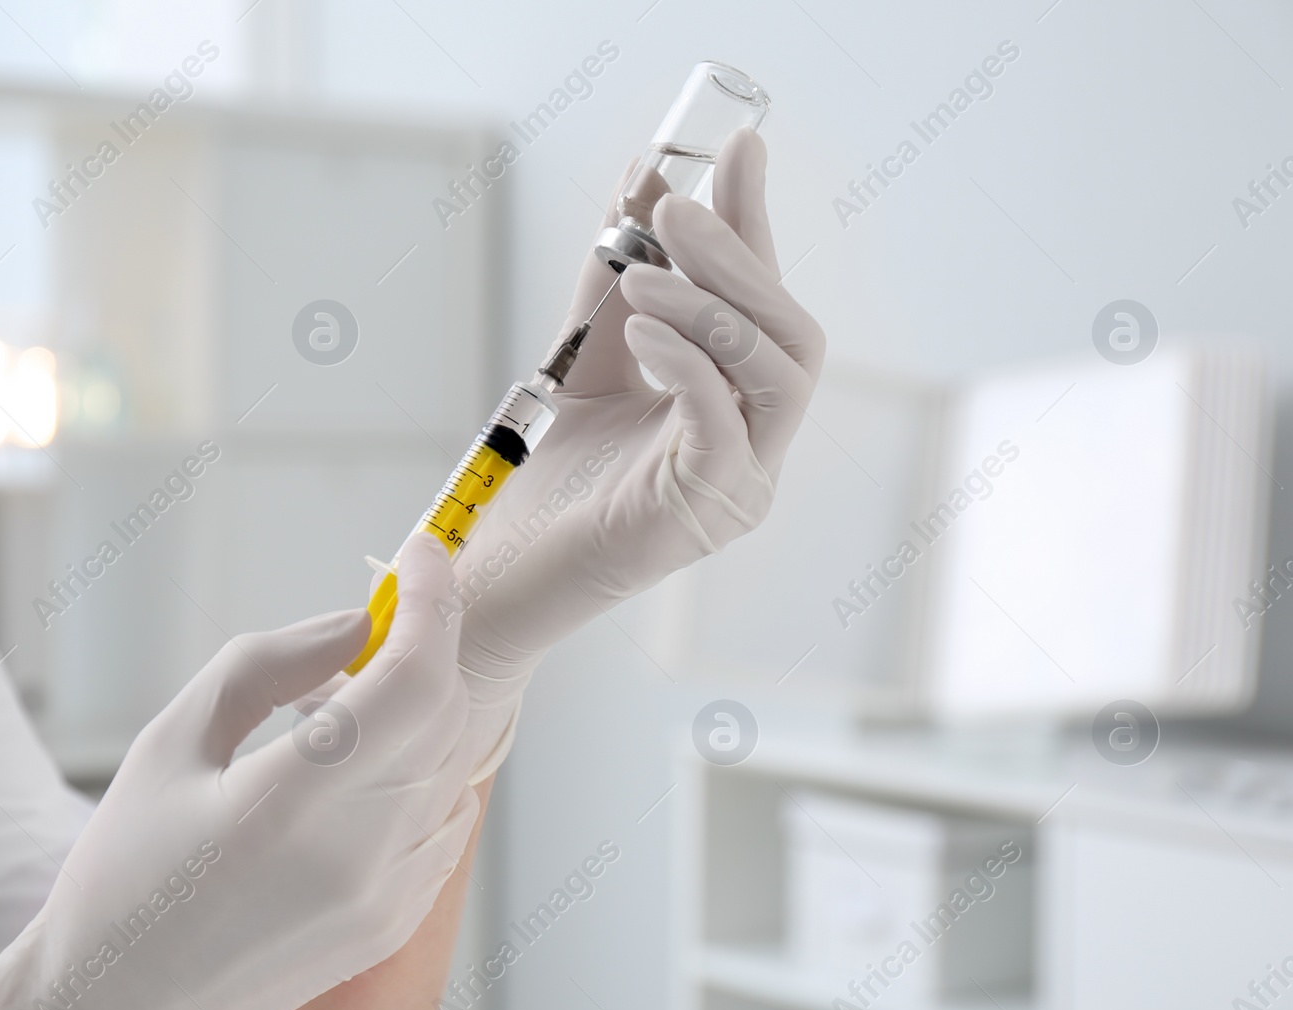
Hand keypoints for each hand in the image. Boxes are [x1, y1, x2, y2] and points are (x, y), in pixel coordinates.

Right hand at [0, 532, 480, 1009]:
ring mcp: (386, 898)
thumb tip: (356, 624)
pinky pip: (443, 817)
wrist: (115, 1007)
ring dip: (421, 707)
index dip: (431, 602)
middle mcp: (358, 855)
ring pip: (452, 762)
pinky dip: (421, 769)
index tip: (423, 554)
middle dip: (425, 644)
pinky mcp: (394, 926)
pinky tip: (360, 766)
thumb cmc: (123, 873)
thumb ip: (268, 665)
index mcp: (291, 802)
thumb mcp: (171, 743)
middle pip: (445, 711)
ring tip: (348, 700)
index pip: (414, 678)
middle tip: (378, 618)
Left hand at [454, 127, 824, 775]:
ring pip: (778, 376)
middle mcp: (753, 448)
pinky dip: (691, 365)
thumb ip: (616, 278)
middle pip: (794, 336)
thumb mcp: (587, 357)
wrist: (498, 578)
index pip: (765, 304)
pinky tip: (645, 330)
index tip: (737, 147)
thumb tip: (643, 178)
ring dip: (715, 307)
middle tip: (674, 212)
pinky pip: (723, 426)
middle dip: (741, 260)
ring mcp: (739, 487)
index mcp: (735, 410)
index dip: (756, 225)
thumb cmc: (547, 482)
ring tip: (646, 274)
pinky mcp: (704, 516)